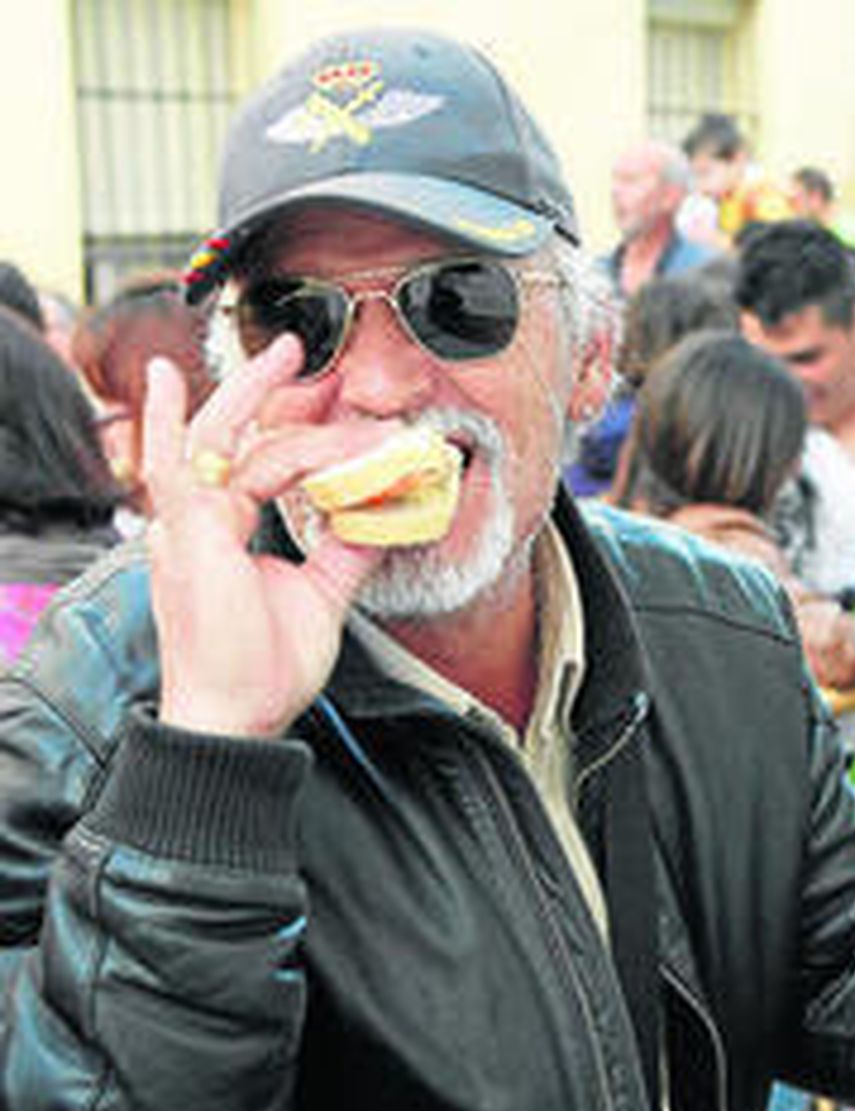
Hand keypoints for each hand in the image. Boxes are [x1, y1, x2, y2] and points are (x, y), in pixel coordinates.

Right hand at [143, 338, 382, 738]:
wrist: (238, 715)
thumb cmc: (265, 667)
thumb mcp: (323, 594)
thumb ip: (349, 549)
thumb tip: (386, 512)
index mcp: (222, 532)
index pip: (262, 463)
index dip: (305, 434)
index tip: (348, 413)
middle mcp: (197, 521)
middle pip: (233, 438)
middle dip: (267, 392)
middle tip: (302, 351)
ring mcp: (187, 525)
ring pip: (223, 441)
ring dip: (254, 395)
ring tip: (289, 356)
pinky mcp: (186, 534)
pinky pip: (188, 466)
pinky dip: (174, 421)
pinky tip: (169, 383)